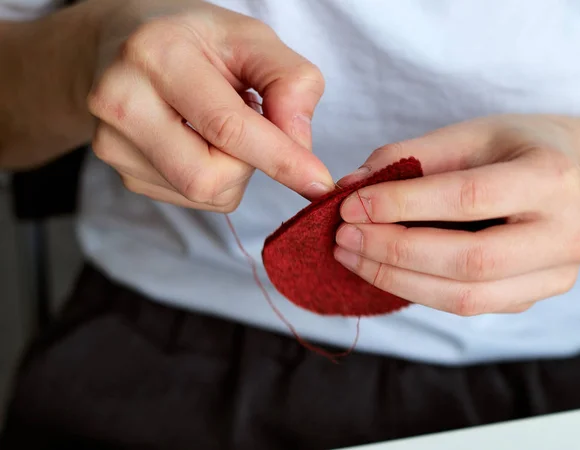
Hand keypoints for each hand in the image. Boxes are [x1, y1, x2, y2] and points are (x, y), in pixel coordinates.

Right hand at [87, 0, 333, 211]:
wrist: (123, 46)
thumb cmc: (194, 40)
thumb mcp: (250, 38)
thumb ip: (289, 81)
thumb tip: (300, 145)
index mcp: (156, 56)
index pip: (227, 127)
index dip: (280, 159)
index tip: (317, 182)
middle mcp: (122, 103)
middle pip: (210, 177)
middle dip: (249, 162)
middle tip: (249, 121)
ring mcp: (114, 144)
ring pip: (204, 193)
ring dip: (232, 169)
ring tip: (217, 124)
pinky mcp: (122, 171)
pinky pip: (192, 198)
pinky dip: (213, 176)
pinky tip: (198, 140)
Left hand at [334, 115, 579, 315]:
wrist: (573, 176)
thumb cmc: (516, 148)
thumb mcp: (468, 135)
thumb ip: (407, 157)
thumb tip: (347, 187)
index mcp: (550, 177)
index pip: (468, 198)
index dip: (402, 205)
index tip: (350, 205)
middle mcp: (566, 233)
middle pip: (468, 260)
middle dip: (394, 252)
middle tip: (343, 237)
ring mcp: (554, 275)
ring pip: (466, 297)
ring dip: (397, 281)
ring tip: (351, 256)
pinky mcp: (532, 297)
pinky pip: (467, 305)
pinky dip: (417, 290)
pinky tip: (382, 270)